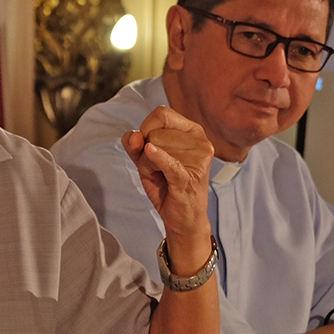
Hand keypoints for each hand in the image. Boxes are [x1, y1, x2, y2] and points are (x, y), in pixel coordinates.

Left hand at [120, 107, 212, 263]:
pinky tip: (151, 153)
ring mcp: (198, 159)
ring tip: (164, 178)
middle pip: (155, 132)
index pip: (162, 114)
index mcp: (192, 131)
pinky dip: (158, 158)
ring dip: (149, 166)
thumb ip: (134, 144)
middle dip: (146, 152)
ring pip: (155, 148)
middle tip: (160, 170)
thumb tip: (134, 136)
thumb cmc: (166, 184)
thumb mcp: (145, 160)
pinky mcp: (189, 177)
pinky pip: (169, 162)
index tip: (148, 146)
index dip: (147, 128)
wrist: (182, 219)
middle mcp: (200, 141)